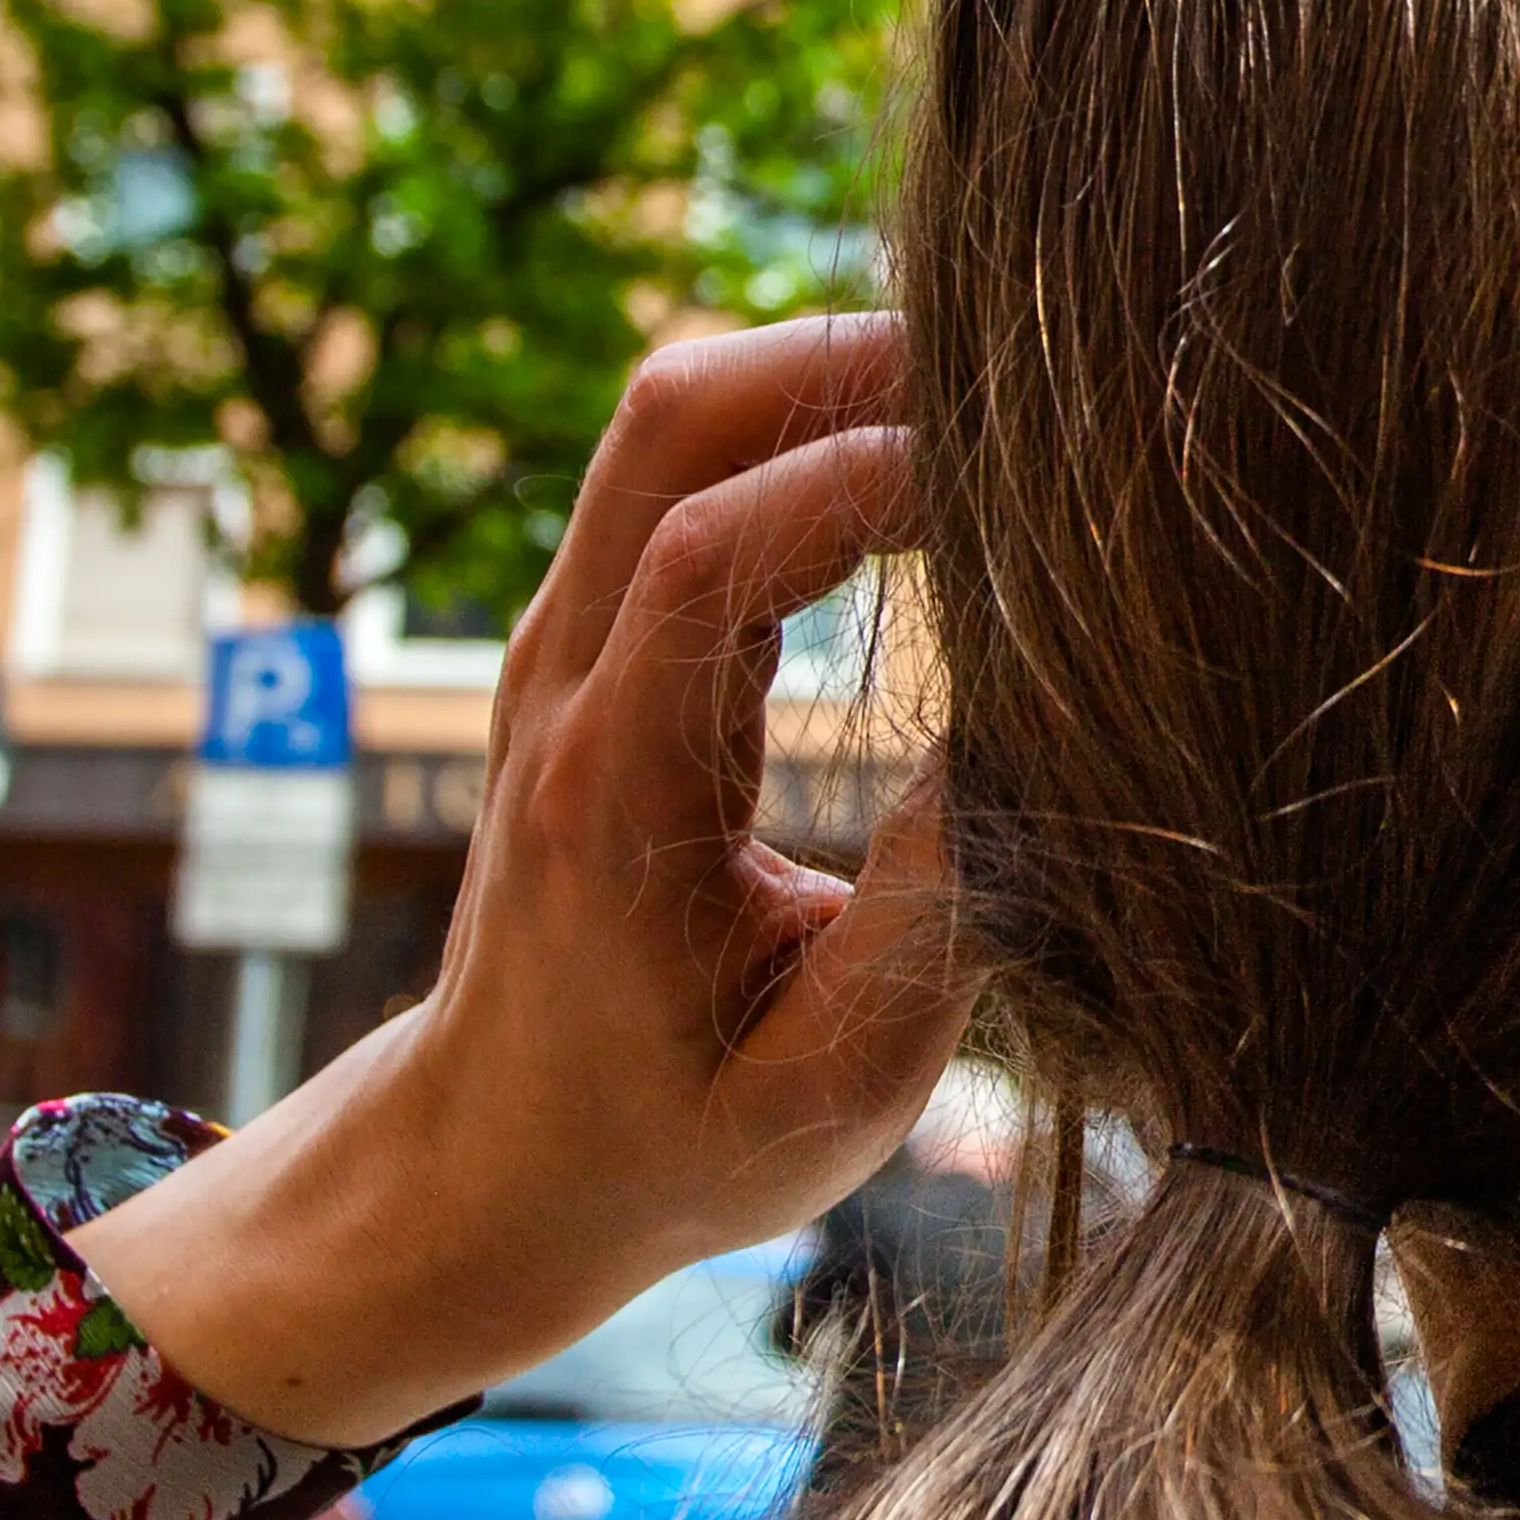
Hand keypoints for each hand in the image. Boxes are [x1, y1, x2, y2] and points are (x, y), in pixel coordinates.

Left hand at [75, 317, 956, 1444]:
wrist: (497, 1159)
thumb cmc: (675, 1141)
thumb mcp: (830, 1087)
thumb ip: (930, 923)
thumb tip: (1017, 741)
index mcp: (612, 789)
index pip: (710, 548)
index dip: (865, 475)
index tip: (1022, 482)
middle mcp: (562, 683)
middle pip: (669, 418)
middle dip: (843, 360)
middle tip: (1022, 384)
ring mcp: (560, 646)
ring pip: (669, 415)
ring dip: (822, 374)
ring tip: (990, 410)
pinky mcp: (590, 637)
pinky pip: (681, 466)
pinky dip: (798, 424)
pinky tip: (918, 458)